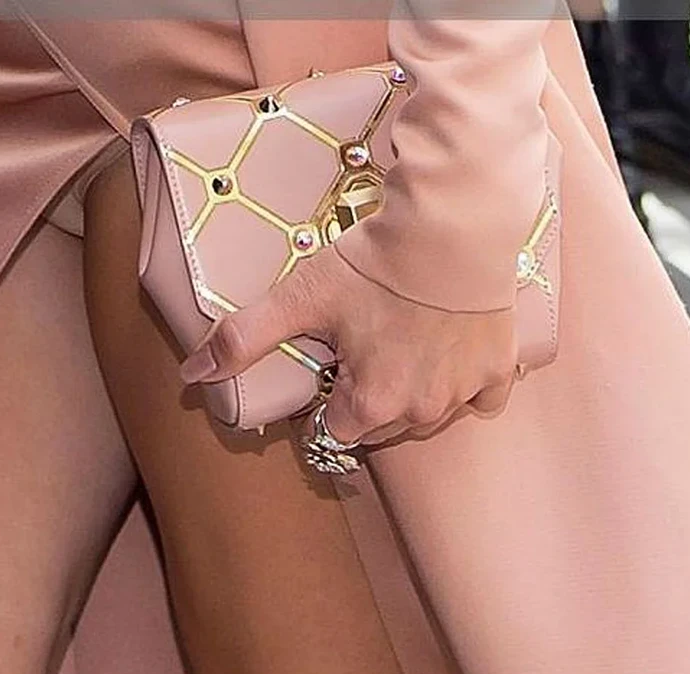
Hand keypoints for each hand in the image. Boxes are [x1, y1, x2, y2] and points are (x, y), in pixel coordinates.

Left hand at [179, 246, 518, 446]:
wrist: (454, 225)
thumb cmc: (376, 263)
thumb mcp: (301, 297)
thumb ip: (243, 339)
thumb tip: (192, 376)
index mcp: (371, 406)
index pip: (336, 432)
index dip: (327, 401)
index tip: (330, 367)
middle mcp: (420, 412)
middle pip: (382, 426)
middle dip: (369, 398)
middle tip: (364, 346)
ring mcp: (463, 393)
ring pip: (430, 412)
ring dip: (414, 389)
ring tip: (403, 339)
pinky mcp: (498, 370)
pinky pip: (480, 394)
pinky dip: (465, 379)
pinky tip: (448, 345)